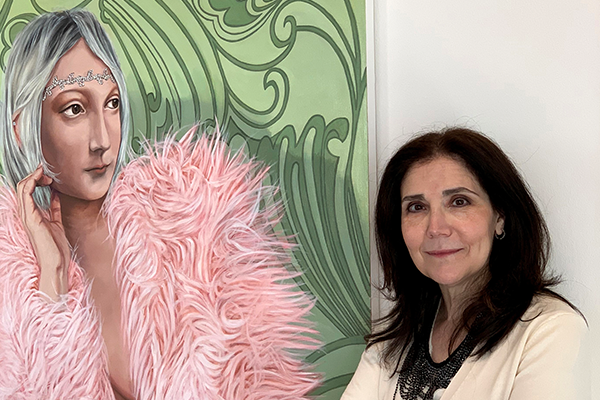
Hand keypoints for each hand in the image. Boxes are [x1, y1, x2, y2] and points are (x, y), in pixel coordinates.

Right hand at [16, 165, 69, 300]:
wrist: (56, 262)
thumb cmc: (56, 246)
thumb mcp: (56, 221)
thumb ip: (54, 208)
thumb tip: (55, 195)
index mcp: (30, 214)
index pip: (26, 190)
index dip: (35, 179)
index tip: (49, 176)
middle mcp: (25, 213)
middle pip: (22, 186)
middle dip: (34, 175)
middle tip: (48, 173)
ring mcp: (26, 216)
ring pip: (22, 188)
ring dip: (34, 177)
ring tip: (46, 174)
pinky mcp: (31, 218)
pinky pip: (26, 196)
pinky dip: (32, 184)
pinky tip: (43, 180)